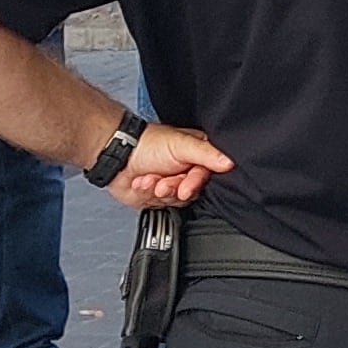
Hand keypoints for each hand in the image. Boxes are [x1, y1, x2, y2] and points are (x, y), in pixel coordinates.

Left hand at [114, 126, 232, 207]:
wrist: (118, 155)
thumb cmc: (147, 143)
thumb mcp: (181, 145)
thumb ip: (206, 154)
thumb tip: (230, 162)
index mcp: (197, 154)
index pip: (207, 175)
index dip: (195, 182)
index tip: (186, 186)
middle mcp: (186, 170)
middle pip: (192, 190)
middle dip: (174, 187)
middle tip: (163, 183)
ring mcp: (172, 184)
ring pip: (176, 200)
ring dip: (159, 190)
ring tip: (149, 179)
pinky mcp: (157, 196)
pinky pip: (160, 204)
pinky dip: (148, 193)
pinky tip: (142, 182)